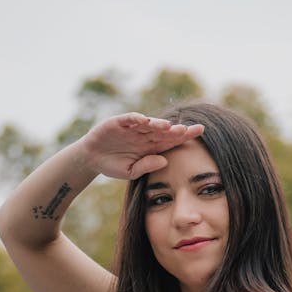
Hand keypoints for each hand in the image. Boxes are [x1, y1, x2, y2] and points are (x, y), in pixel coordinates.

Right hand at [77, 113, 203, 180]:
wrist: (92, 159)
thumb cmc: (113, 165)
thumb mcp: (131, 172)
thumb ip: (147, 166)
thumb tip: (165, 161)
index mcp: (151, 146)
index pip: (171, 140)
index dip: (184, 136)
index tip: (199, 133)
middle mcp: (145, 134)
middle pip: (164, 131)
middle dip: (176, 130)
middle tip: (190, 130)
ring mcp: (132, 127)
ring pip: (149, 124)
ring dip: (158, 124)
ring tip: (169, 127)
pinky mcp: (118, 122)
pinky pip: (129, 119)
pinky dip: (136, 119)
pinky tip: (145, 120)